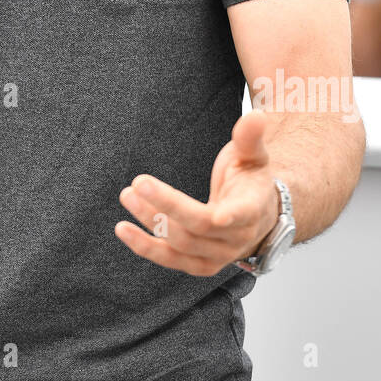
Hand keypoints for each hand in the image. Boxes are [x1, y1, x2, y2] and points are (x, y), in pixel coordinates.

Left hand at [115, 111, 280, 276]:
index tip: (217, 216)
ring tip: (127, 196)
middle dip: (167, 206)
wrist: (255, 215)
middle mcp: (236, 238)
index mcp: (252, 209)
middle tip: (138, 183)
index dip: (231, 216)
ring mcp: (217, 255)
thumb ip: (250, 137)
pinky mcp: (198, 264)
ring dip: (151, 222)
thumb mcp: (253, 156)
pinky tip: (123, 229)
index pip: (242, 214)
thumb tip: (256, 115)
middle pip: (199, 226)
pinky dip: (145, 247)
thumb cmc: (250, 180)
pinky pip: (170, 259)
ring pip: (181, 244)